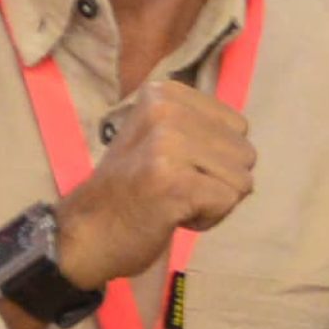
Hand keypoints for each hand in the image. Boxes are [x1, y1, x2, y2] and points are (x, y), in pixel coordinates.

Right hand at [55, 79, 255, 289]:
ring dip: (213, 201)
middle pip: (245, 152)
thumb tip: (245, 131)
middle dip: (217, 181)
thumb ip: (200, 127)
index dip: (216, 157)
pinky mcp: (172, 180)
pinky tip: (171, 216)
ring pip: (242, 179)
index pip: (238, 127)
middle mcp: (165, 109)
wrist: (82, 235)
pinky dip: (207, 218)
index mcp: (164, 93)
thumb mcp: (159, 138)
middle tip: (172, 189)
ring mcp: (167, 143)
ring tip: (171, 201)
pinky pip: (228, 201)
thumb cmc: (130, 190)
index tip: (174, 168)